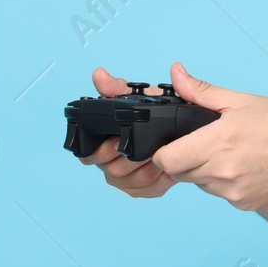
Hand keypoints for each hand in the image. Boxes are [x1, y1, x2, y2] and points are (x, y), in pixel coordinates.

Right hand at [79, 67, 177, 198]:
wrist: (180, 127)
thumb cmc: (153, 110)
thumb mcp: (136, 96)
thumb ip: (116, 87)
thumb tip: (99, 75)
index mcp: (100, 139)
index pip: (87, 154)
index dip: (100, 150)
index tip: (117, 141)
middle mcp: (108, 161)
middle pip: (111, 171)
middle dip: (130, 159)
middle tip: (148, 148)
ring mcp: (124, 177)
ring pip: (130, 183)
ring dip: (148, 169)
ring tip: (161, 154)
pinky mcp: (142, 188)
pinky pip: (146, 191)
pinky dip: (159, 181)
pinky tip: (169, 169)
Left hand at [149, 61, 267, 210]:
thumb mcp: (242, 100)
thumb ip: (201, 91)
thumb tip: (176, 75)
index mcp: (219, 143)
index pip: (166, 160)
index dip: (164, 150)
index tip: (173, 141)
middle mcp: (223, 173)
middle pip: (180, 173)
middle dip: (185, 157)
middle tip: (206, 140)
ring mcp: (234, 193)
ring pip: (200, 184)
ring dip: (204, 170)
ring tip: (231, 150)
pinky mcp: (245, 204)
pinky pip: (220, 193)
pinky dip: (224, 181)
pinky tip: (244, 164)